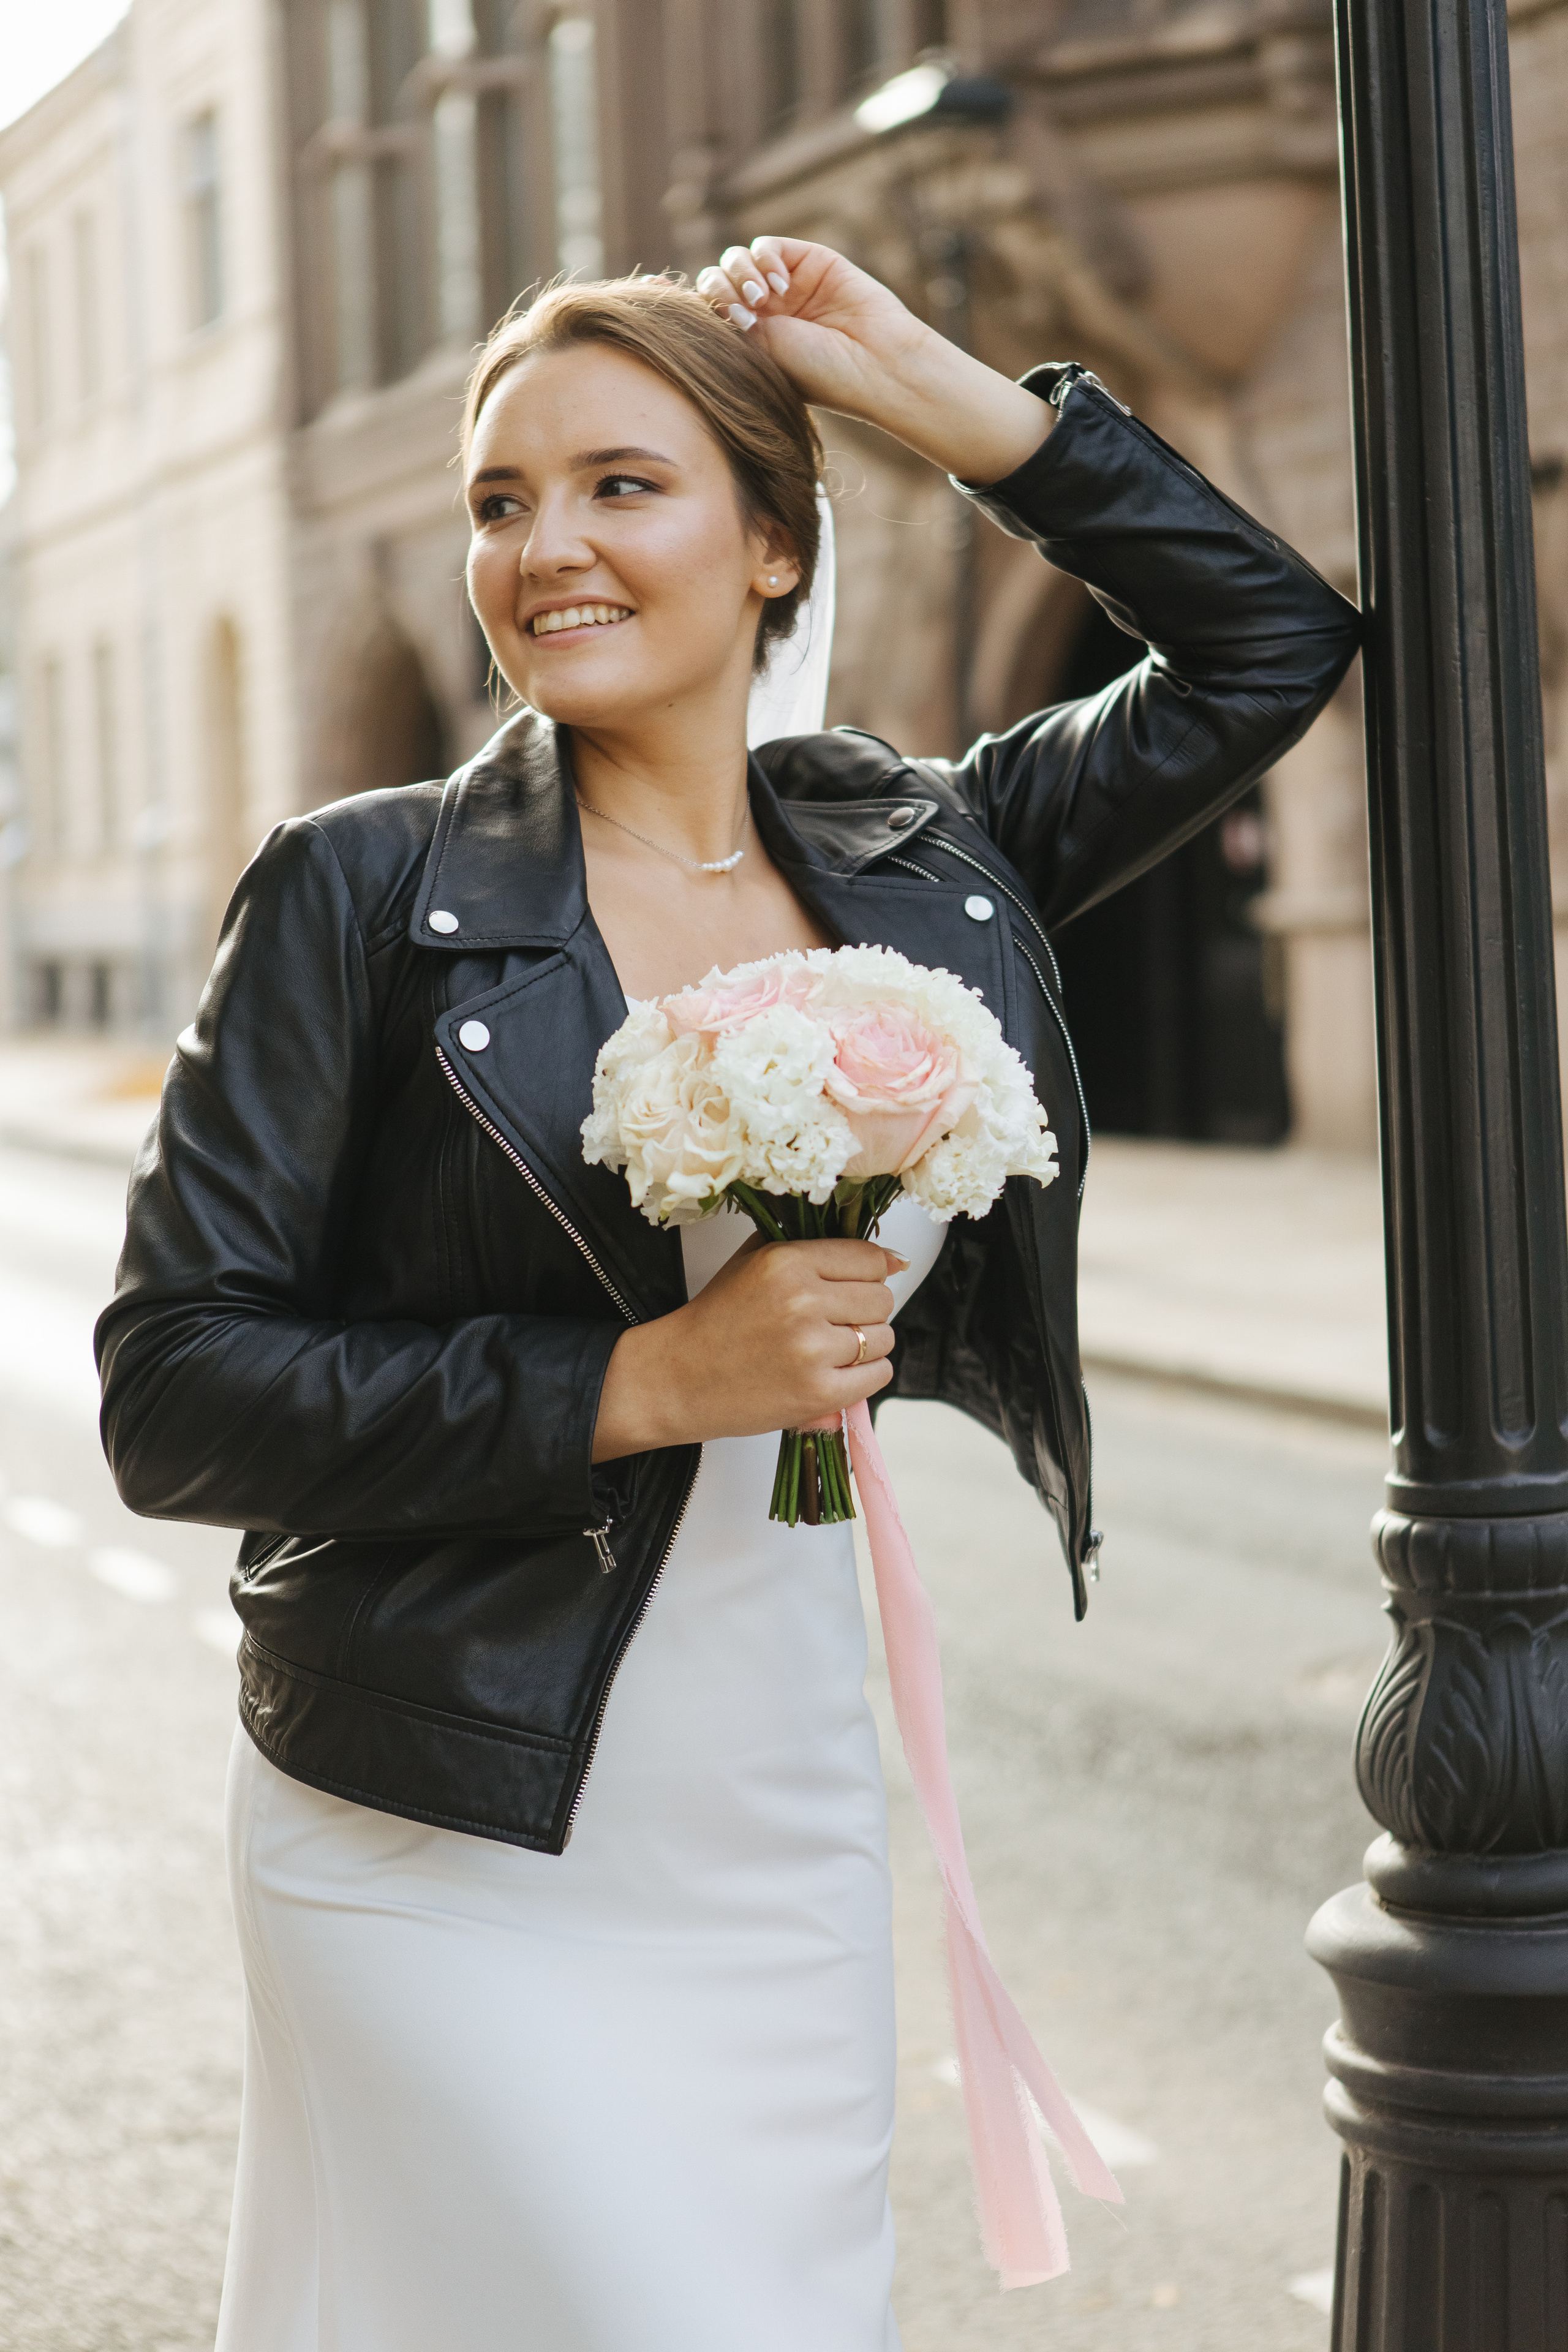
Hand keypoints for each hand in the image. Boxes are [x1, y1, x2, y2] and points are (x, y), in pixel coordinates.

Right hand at [591, 1234, 903, 1459]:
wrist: (677, 1378)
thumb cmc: (716, 1320)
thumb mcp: (752, 1261)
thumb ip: (810, 1247)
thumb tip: (887, 1256)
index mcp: (786, 1262)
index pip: (870, 1258)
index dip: (870, 1272)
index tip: (859, 1284)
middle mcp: (802, 1301)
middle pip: (881, 1298)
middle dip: (866, 1310)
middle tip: (836, 1322)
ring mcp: (811, 1349)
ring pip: (884, 1338)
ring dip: (867, 1345)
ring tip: (831, 1349)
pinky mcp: (817, 1393)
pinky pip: (879, 1374)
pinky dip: (866, 1375)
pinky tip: (837, 1372)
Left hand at [696, 236, 1051, 485]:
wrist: (874, 364)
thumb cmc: (820, 375)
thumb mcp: (760, 354)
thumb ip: (723, 324)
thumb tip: (677, 295)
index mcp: (750, 340)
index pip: (706, 310)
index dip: (686, 301)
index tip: (671, 301)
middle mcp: (766, 311)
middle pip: (717, 280)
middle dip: (721, 290)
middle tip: (744, 314)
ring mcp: (787, 284)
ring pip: (737, 259)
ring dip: (741, 273)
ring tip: (763, 299)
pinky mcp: (808, 260)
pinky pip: (767, 246)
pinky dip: (765, 259)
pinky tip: (781, 285)